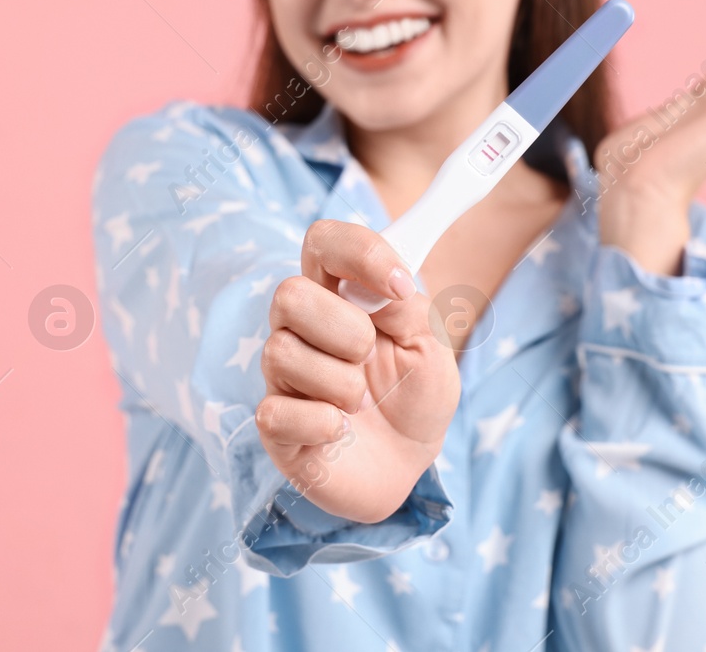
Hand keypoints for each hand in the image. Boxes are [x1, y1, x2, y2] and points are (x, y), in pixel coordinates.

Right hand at [257, 219, 459, 523]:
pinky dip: (322, 423)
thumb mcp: (431, 347)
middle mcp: (301, 329)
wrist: (410, 464)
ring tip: (362, 403)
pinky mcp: (275, 426)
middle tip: (370, 356)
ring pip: (281, 353)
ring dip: (341, 383)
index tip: (400, 284)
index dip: (358, 252)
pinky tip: (341, 431)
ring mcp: (282, 377)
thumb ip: (411, 309)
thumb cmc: (414, 396)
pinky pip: (274, 412)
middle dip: (345, 330)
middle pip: (288, 295)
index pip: (322, 242)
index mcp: (338, 296)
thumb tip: (388, 285)